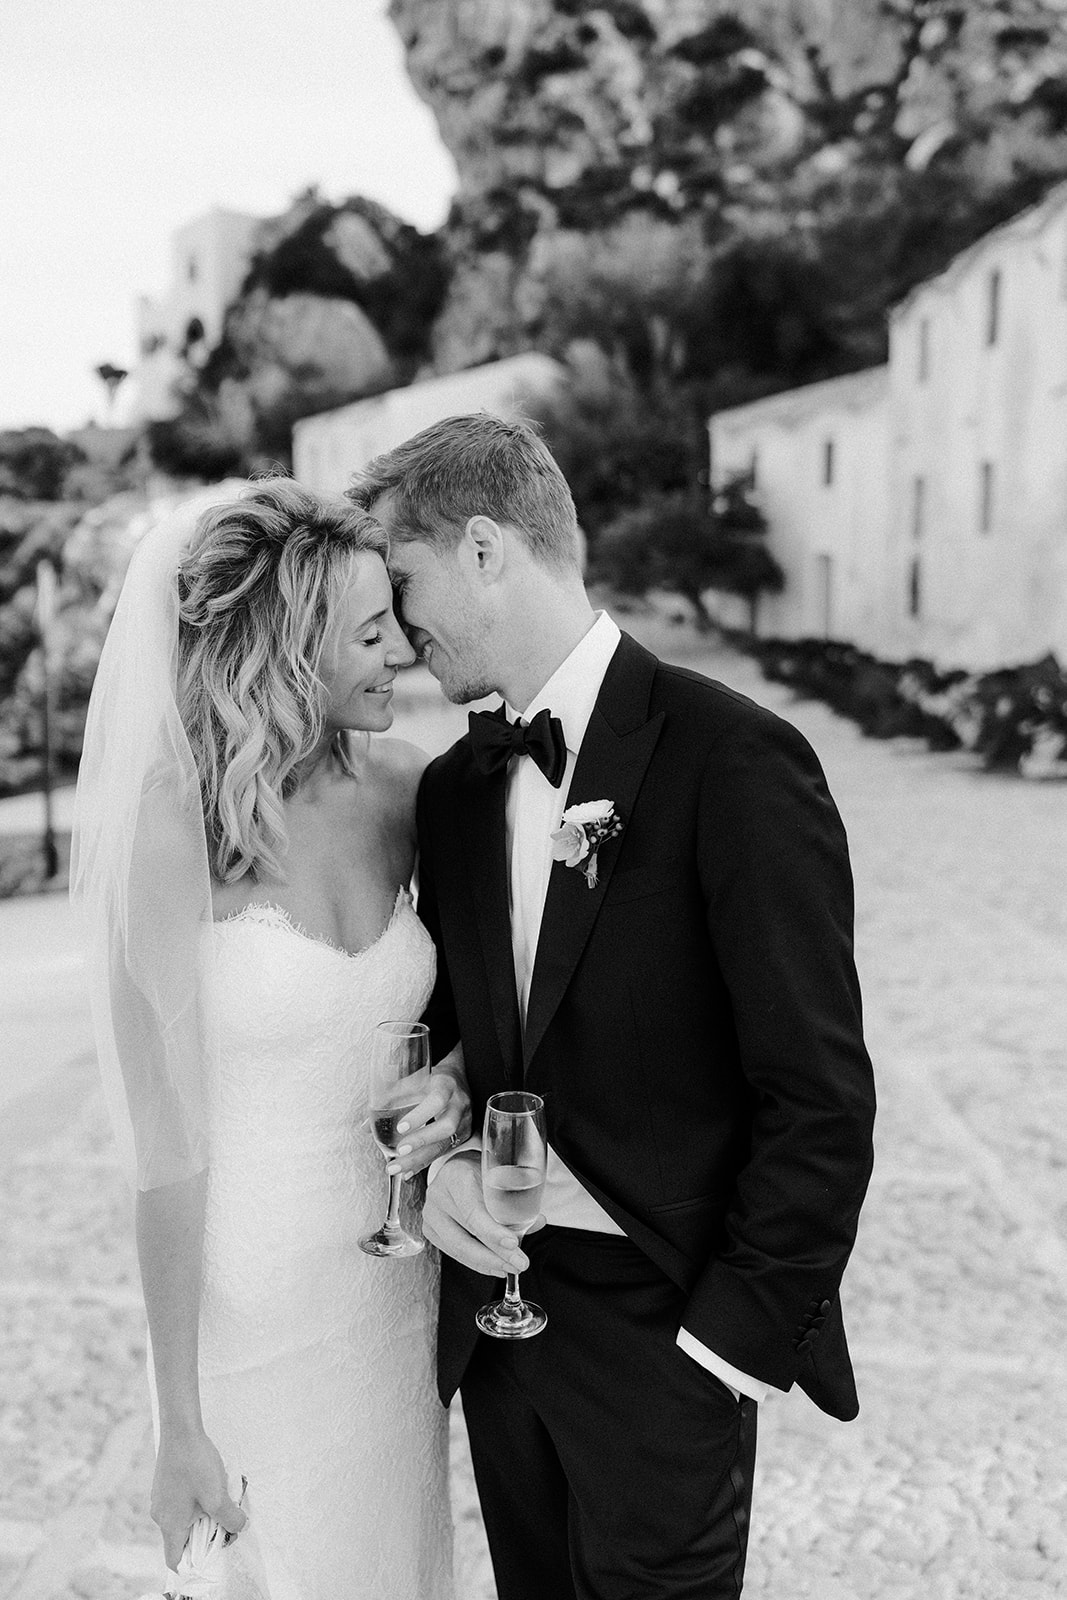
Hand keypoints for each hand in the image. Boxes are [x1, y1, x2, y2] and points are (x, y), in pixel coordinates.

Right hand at [151, 1426, 246, 1572]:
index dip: (193, 1563)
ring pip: (183, 1519)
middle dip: (204, 1534)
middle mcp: (160, 1515)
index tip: (213, 1553)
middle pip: (181, 1539)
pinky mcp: (165, 1485)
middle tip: (224, 1521)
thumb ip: (230, 1518)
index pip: (175, 1559)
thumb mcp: (218, 1496)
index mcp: (169, 1524)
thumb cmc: (196, 1463)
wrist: (181, 1430)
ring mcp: (161, 1499)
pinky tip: (210, 1483)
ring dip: (203, 1514)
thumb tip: (239, 1528)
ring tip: (219, 1497)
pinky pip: (181, 1503)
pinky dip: (197, 1500)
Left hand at [388, 1051, 472, 1177]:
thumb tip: (364, 1126)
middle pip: (446, 1126)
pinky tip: (408, 1172)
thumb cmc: (430, 1080)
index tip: (400, 1127)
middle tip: (400, 1151)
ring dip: (420, 1158)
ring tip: (397, 1168)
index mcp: (446, 1086)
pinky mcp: (463, 1136)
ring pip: (446, 1143)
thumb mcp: (413, 1081)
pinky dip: (424, 1163)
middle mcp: (459, 1104)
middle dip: (422, 1140)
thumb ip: (390, 1099)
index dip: (420, 1115)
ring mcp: (464, 1122)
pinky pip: (444, 1152)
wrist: (458, 1080)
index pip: (437, 1100)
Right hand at [420, 1149, 543, 1275]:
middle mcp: (438, 1195)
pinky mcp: (430, 1230)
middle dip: (495, 1255)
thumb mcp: (501, 1172)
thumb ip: (518, 1197)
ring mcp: (431, 1215)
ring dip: (488, 1263)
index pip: (473, 1212)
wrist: (458, 1167)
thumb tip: (539, 1222)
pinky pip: (455, 1253)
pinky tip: (496, 1266)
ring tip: (510, 1268)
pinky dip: (477, 1263)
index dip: (493, 1232)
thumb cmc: (481, 1170)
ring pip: (459, 1249)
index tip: (513, 1244)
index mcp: (456, 1176)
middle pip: (465, 1236)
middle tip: (520, 1264)